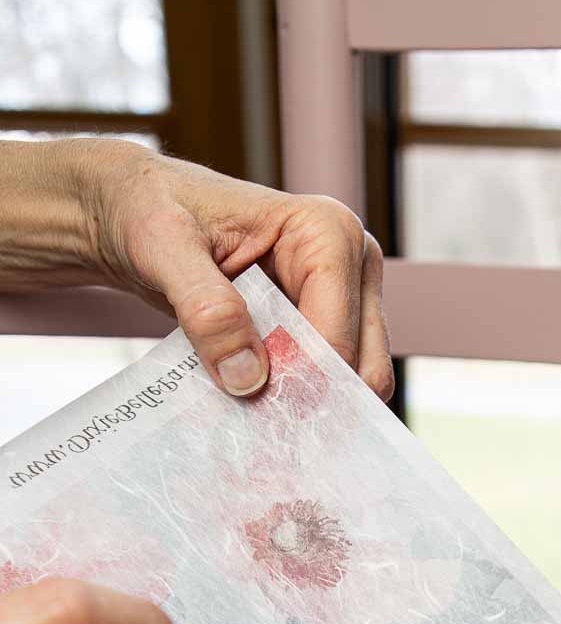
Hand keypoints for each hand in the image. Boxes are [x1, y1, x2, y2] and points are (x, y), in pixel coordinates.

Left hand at [0, 138, 392, 400]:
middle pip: (362, 366)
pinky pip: (333, 384)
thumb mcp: (162, 248)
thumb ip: (205, 306)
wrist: (135, 212)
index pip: (337, 333)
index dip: (297, 377)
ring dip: (308, 405)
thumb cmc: (151, 209)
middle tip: (253, 414)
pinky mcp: (329, 326)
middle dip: (313, 398)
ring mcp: (347, 299)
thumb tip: (247, 376)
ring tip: (252, 408)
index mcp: (328, 232)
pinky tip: (256, 399)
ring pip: (356, 382)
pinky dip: (300, 401)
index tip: (245, 398)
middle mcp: (352, 264)